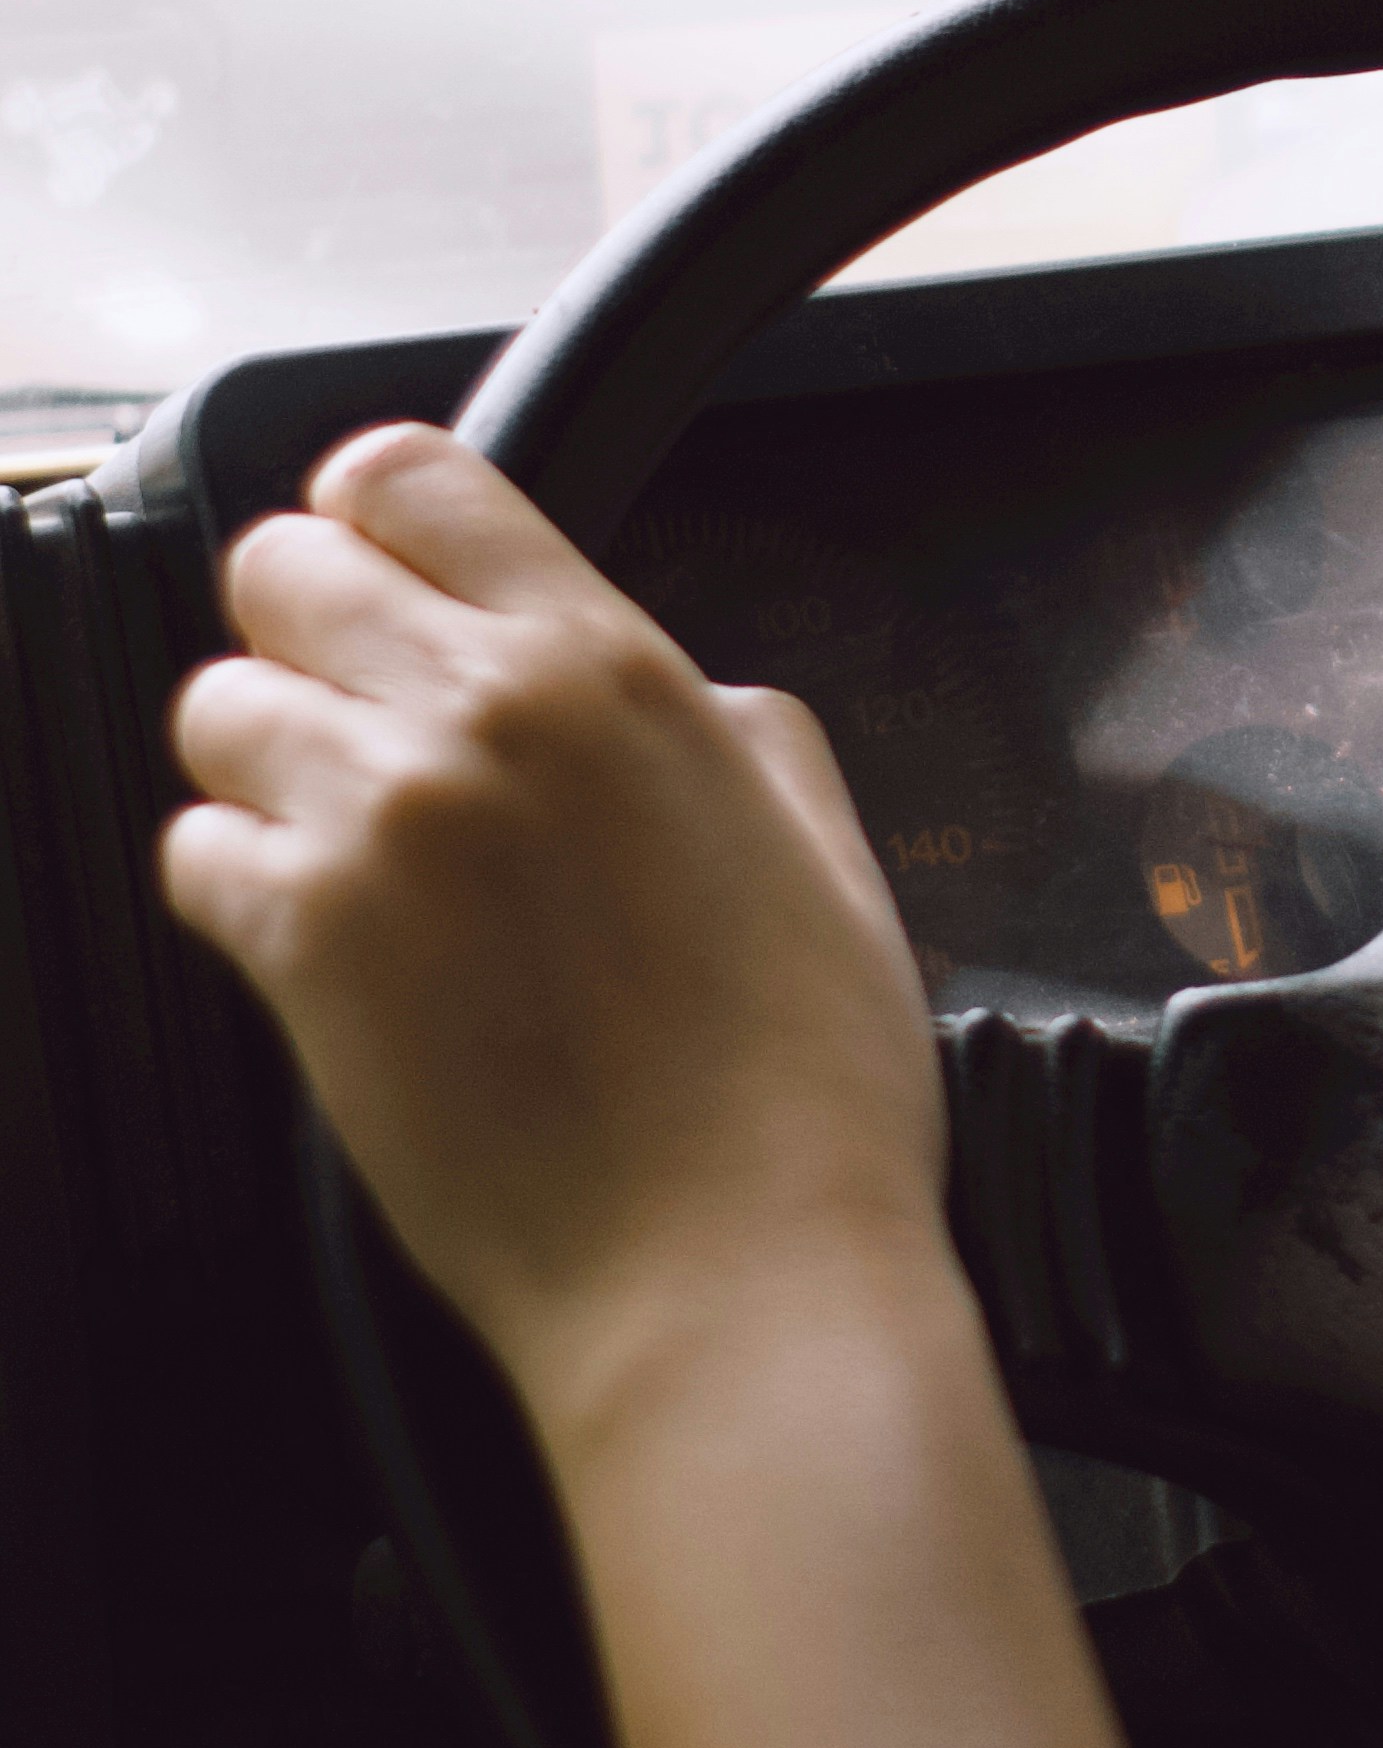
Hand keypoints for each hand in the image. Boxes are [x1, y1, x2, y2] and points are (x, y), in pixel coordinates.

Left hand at [161, 424, 944, 1450]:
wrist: (734, 1274)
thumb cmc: (800, 1097)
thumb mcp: (826, 852)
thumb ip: (740, 730)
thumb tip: (688, 696)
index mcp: (612, 668)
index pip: (410, 473)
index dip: (377, 516)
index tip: (383, 569)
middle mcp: (480, 718)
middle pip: (276, 567)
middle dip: (306, 635)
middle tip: (359, 722)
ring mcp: (379, 828)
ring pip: (214, 707)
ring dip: (264, 767)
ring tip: (346, 848)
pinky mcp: (302, 948)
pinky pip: (191, 853)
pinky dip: (239, 890)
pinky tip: (325, 945)